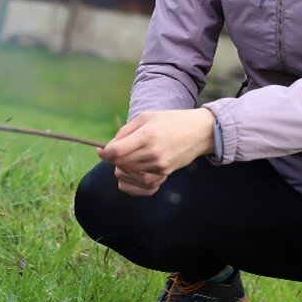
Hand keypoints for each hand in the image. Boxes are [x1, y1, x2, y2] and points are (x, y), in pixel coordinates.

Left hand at [99, 108, 215, 196]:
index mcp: (147, 136)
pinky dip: (134, 180)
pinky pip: (142, 184)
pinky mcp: (165, 173)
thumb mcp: (146, 117)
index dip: (104, 152)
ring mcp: (160, 166)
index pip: (116, 152)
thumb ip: (125, 131)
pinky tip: (135, 171)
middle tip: (116, 151)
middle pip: (120, 164)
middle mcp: (153, 153)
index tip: (101, 150)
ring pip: (129, 175)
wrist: (200, 132)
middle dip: (113, 159)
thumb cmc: (172, 121)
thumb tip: (108, 147)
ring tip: (128, 158)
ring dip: (123, 168)